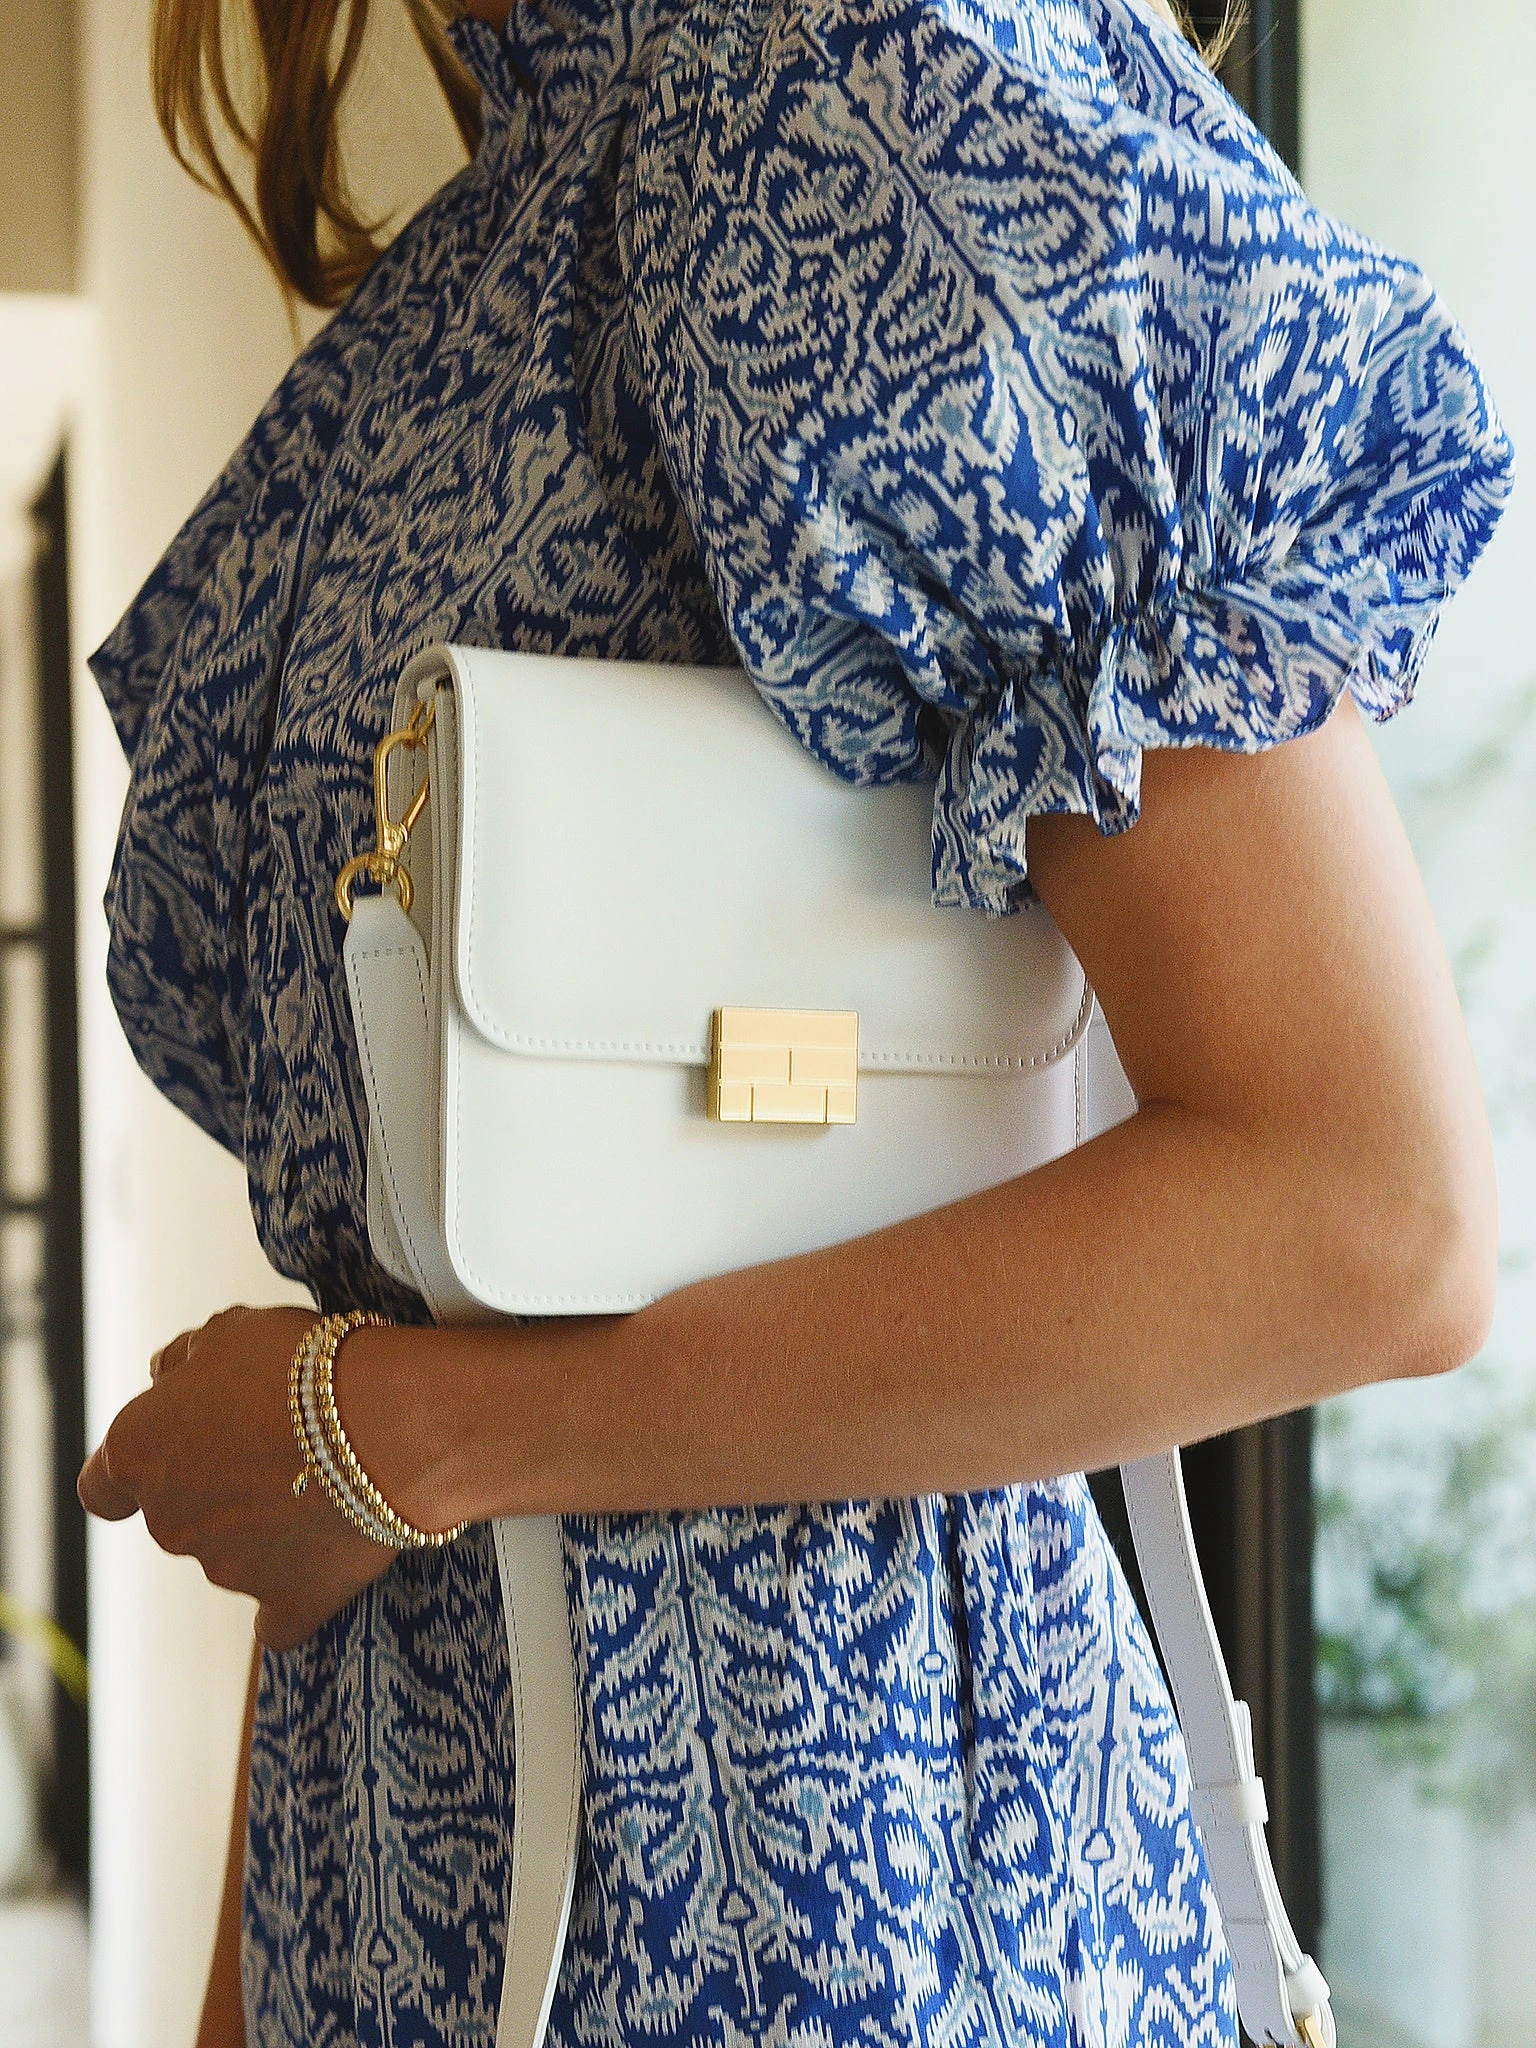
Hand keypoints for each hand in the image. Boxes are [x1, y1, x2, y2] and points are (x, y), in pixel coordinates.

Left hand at [78, 1305, 405, 1649]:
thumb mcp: (232, 1331)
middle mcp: (168, 1519)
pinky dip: (296, 1593)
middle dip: (219, 1485)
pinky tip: (324, 1561)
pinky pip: (280, 1617)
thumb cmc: (303, 1367)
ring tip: (328, 1477)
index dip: (136, 1472)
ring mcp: (225, 1569)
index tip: (173, 1454)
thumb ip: (186, 1357)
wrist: (386, 1422)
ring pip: (233, 1554)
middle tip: (281, 1442)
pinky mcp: (286, 1602)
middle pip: (178, 1513)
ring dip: (265, 1524)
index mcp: (138, 1451)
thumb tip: (166, 1375)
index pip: (103, 1485)